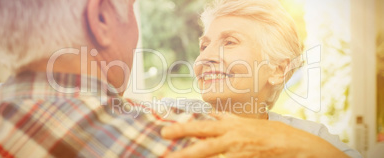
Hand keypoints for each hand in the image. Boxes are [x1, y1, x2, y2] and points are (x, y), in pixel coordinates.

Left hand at [161, 113, 347, 157]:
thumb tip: (211, 116)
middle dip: (182, 134)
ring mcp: (239, 148)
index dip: (183, 127)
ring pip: (211, 151)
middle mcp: (233, 135)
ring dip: (193, 154)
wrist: (296, 144)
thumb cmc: (270, 134)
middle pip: (203, 135)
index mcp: (231, 125)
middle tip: (163, 134)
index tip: (164, 132)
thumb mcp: (246, 123)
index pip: (203, 125)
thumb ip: (227, 120)